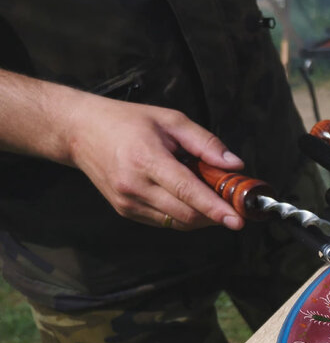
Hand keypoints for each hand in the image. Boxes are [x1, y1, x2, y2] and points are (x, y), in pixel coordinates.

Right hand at [63, 94, 246, 230]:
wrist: (79, 131)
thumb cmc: (127, 121)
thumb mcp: (170, 120)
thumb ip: (205, 143)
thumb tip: (234, 164)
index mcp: (147, 159)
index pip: (187, 191)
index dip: (215, 208)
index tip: (237, 219)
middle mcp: (135, 186)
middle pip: (186, 214)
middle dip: (215, 214)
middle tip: (234, 205)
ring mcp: (127, 202)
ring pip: (176, 222)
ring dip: (201, 217)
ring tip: (212, 198)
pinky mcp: (124, 210)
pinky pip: (163, 221)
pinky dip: (183, 215)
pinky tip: (189, 199)